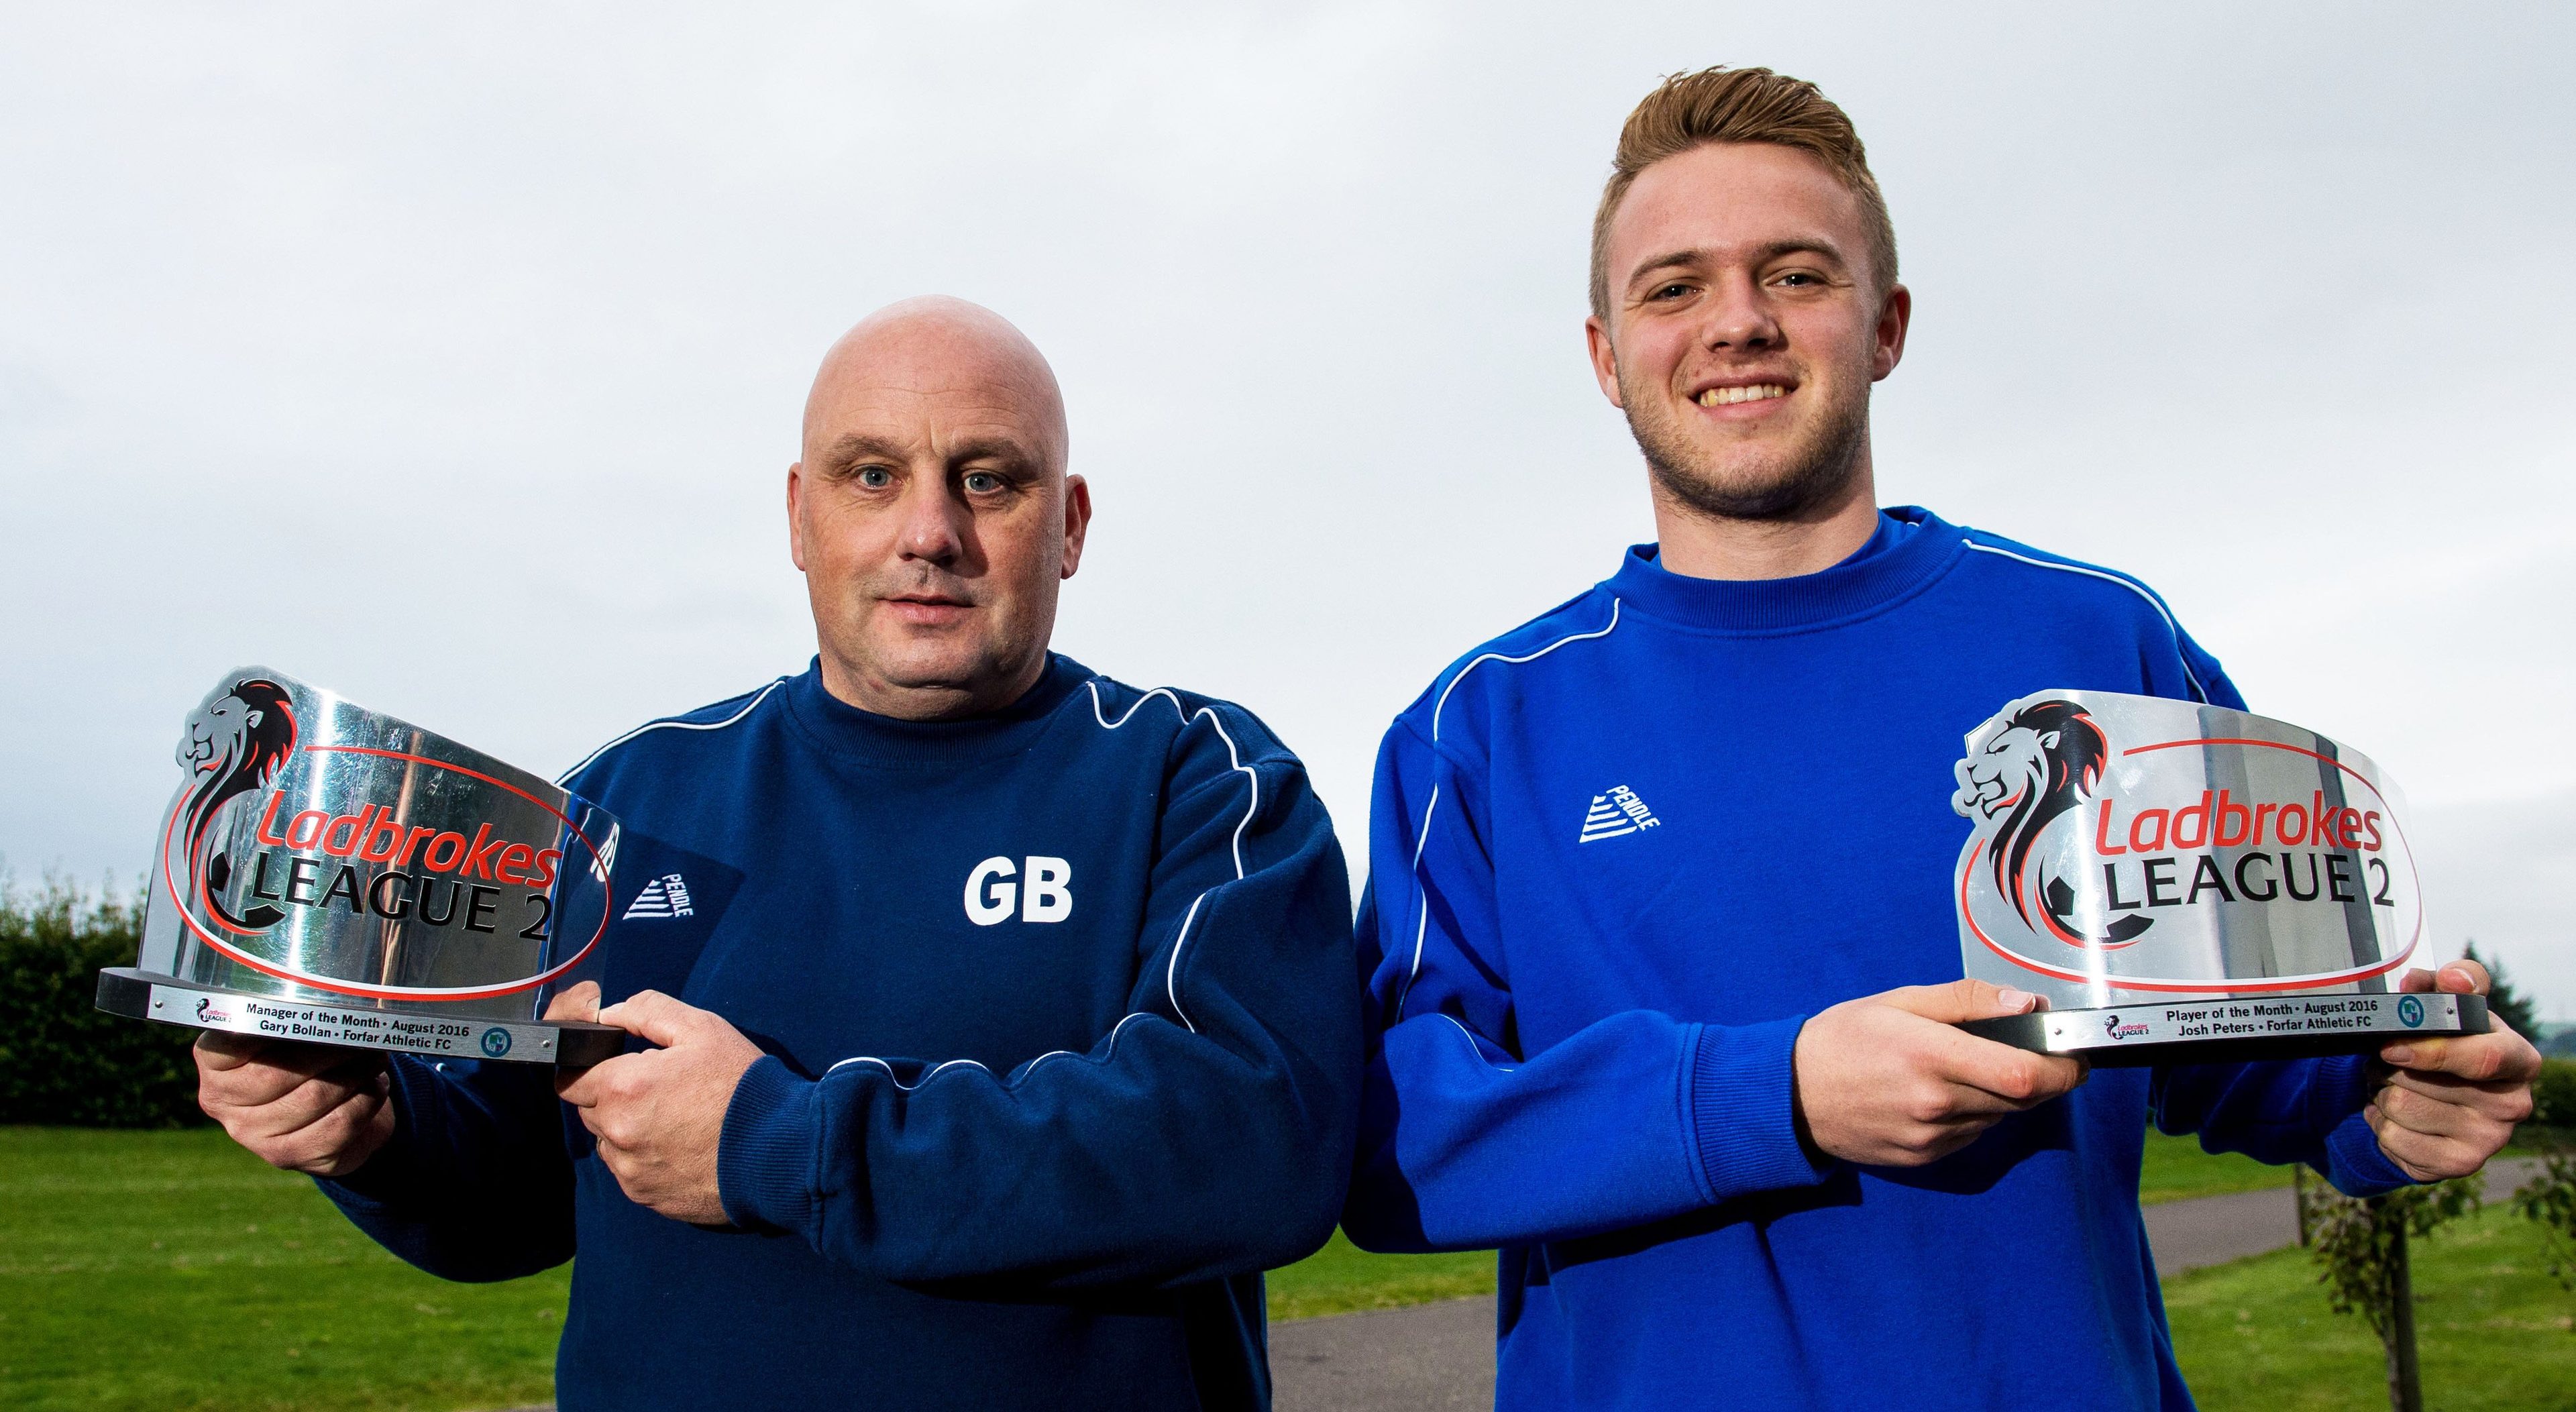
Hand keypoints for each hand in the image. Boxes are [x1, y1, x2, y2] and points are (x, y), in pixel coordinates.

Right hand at [195, 1033, 395, 1176]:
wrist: (328, 1116)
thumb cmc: (305, 1061)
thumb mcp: (288, 1038)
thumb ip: (292, 1024)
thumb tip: (332, 1007)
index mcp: (215, 1064)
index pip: (231, 1043)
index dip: (274, 1028)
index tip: (311, 1013)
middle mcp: (222, 1102)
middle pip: (279, 1073)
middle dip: (330, 1051)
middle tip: (362, 1036)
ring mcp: (252, 1135)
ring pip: (314, 1098)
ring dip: (356, 1073)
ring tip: (374, 1059)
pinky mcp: (289, 1156)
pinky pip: (338, 1125)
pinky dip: (365, 1101)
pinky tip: (373, 1088)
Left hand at [553, 987, 762, 1224]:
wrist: (779, 1150)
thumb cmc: (742, 1086)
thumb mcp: (702, 1029)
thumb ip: (646, 1011)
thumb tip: (608, 1013)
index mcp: (623, 1088)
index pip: (569, 1078)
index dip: (591, 1068)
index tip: (617, 1066)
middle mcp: (617, 1133)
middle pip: (590, 1111)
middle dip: (614, 1096)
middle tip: (660, 1089)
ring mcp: (629, 1170)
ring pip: (609, 1143)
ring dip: (628, 1129)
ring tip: (676, 1119)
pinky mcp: (645, 1196)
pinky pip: (629, 1172)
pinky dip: (646, 1158)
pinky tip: (683, 1146)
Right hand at [1793, 979, 2086, 1166]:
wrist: (1790, 1095)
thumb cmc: (1844, 1038)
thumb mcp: (1901, 1001)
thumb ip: (1969, 1001)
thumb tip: (2029, 1007)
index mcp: (1932, 1057)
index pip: (2023, 1075)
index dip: (2063, 1069)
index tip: (2075, 1057)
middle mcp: (1936, 1104)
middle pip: (2022, 1099)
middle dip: (2043, 1079)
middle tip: (2042, 1057)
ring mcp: (1931, 1137)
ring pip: (1999, 1117)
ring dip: (2005, 1095)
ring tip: (1975, 1068)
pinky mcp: (1924, 1158)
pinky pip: (1972, 1134)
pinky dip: (1976, 1113)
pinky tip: (1946, 1094)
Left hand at [2367, 960, 2541, 1180]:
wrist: (2438, 1097)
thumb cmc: (2447, 1041)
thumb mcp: (2449, 1006)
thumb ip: (2444, 983)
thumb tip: (2430, 982)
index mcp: (2520, 1060)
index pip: (2484, 1058)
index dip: (2432, 1052)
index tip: (2392, 1047)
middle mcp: (2513, 1104)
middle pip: (2421, 1083)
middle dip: (2389, 1067)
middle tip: (2389, 1060)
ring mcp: (2488, 1140)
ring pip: (2401, 1108)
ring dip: (2380, 1091)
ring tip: (2391, 1084)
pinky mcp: (2457, 1165)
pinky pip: (2392, 1138)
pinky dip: (2379, 1122)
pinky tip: (2393, 1114)